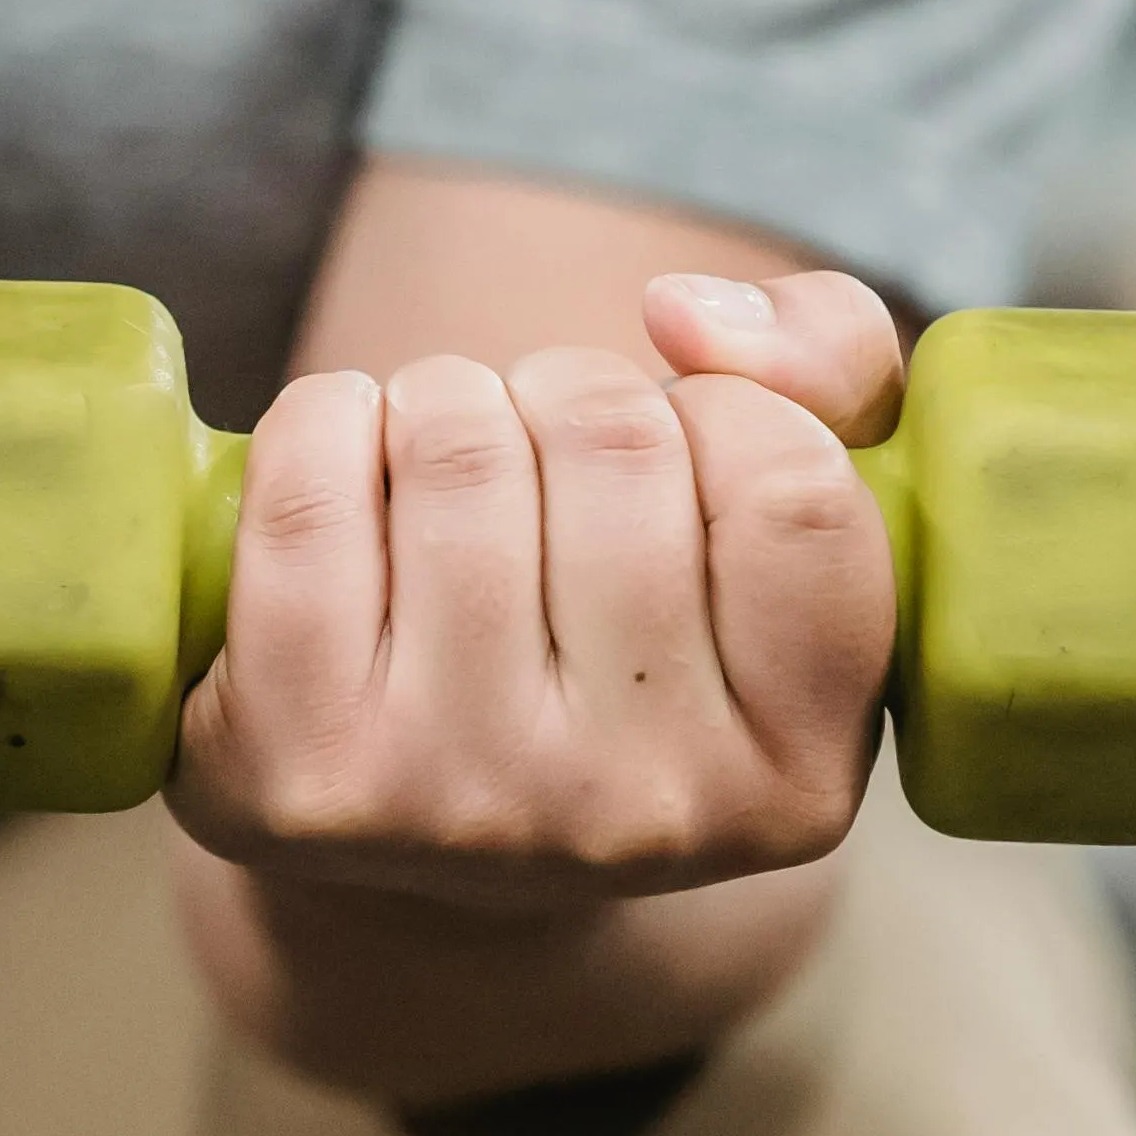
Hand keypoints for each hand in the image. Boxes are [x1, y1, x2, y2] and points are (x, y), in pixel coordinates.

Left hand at [170, 268, 907, 909]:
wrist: (422, 823)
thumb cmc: (621, 631)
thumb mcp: (777, 517)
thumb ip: (831, 366)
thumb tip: (687, 313)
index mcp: (796, 777)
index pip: (794, 488)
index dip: (726, 412)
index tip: (683, 454)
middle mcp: (642, 815)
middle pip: (614, 437)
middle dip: (566, 395)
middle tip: (544, 470)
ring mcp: (465, 802)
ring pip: (458, 440)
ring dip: (443, 405)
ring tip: (448, 483)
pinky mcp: (306, 773)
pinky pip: (304, 496)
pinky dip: (317, 427)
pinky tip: (345, 484)